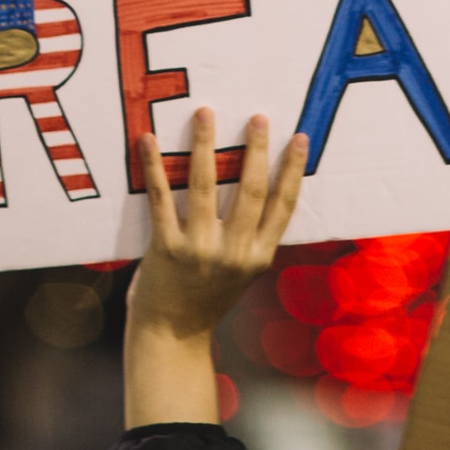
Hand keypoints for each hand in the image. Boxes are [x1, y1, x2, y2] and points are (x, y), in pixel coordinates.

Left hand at [123, 108, 308, 427]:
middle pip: (252, 190)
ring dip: (205, 145)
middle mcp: (234, 253)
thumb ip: (251, 237)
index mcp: (259, 256)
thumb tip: (260, 183)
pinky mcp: (166, 249)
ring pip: (206, 186)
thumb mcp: (242, 271)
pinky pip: (161, 198)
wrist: (170, 335)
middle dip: (256, 149)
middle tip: (256, 117)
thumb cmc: (206, 297)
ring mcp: (199, 250)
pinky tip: (149, 141)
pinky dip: (154, 167)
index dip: (293, 169)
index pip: (284, 205)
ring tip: (205, 113)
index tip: (299, 137)